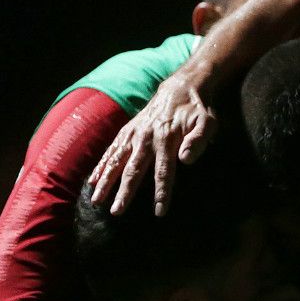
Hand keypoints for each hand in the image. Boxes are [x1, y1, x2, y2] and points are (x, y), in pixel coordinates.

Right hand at [87, 76, 215, 216]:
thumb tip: (187, 160)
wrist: (180, 88)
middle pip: (134, 169)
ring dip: (106, 181)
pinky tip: (92, 181)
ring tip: (96, 200)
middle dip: (124, 192)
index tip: (159, 212)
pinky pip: (111, 150)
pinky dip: (101, 165)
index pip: (164, 171)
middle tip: (116, 212)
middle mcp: (146, 138)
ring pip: (116, 161)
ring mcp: (133, 135)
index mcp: (167, 139)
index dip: (162, 192)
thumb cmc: (197, 111)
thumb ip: (198, 140)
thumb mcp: (207, 122)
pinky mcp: (127, 132)